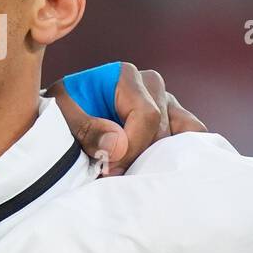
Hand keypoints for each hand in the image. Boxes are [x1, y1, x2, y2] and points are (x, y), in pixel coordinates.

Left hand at [45, 62, 205, 175]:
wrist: (58, 121)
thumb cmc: (57, 116)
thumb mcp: (61, 119)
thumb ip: (87, 130)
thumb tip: (119, 145)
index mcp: (125, 76)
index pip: (147, 116)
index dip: (131, 148)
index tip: (107, 169)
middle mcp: (151, 84)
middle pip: (163, 130)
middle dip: (138, 158)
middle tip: (111, 176)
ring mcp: (166, 102)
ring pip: (182, 135)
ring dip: (160, 159)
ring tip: (134, 174)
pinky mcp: (174, 120)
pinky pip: (194, 134)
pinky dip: (185, 153)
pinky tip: (169, 171)